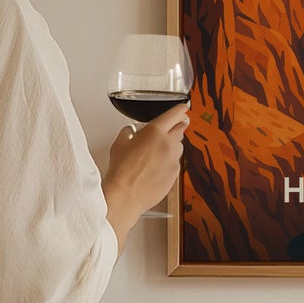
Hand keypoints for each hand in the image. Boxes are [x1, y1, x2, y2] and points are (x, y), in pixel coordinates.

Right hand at [103, 103, 190, 248]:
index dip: (180, 109)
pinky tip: (156, 168)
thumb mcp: (119, 144)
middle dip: (177, 126)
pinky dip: (169, 162)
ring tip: (156, 153)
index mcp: (155, 131)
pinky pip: (175, 163)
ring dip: (172, 146)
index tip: (184, 108)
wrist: (126, 195)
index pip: (174, 114)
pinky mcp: (175, 174)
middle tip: (171, 128)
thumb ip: (128, 132)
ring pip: (179, 147)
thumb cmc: (121, 170)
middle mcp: (168, 144)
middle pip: (181, 129)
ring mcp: (174, 160)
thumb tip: (130, 131)